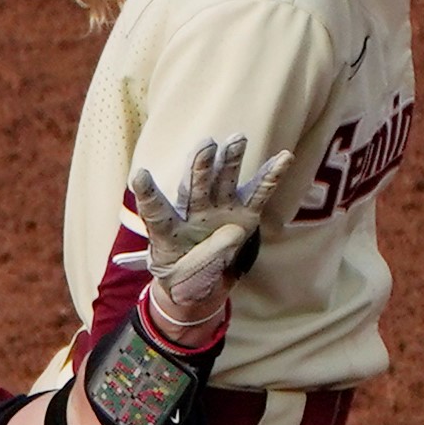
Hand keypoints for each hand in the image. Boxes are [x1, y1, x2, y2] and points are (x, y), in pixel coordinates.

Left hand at [115, 138, 292, 334]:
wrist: (199, 284)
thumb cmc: (179, 276)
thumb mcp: (175, 279)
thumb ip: (195, 262)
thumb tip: (227, 235)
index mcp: (169, 229)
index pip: (156, 211)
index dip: (148, 195)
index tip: (139, 176)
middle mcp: (194, 212)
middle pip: (197, 187)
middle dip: (201, 167)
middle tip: (206, 146)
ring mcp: (219, 210)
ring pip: (225, 181)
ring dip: (231, 161)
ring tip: (237, 140)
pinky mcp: (244, 215)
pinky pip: (258, 194)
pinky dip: (271, 176)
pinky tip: (284, 157)